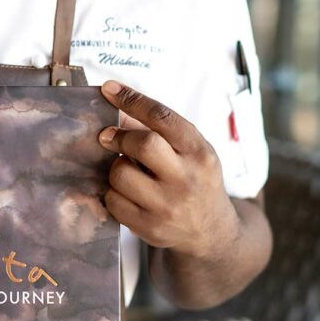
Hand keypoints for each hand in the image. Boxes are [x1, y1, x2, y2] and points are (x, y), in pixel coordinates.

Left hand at [97, 80, 239, 258]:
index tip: (109, 89)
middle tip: (108, 137)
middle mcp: (187, 179)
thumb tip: (120, 108)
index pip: (163, 118)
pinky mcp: (150, 228)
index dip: (132, 100)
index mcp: (200, 152)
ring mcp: (168, 206)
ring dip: (115, 167)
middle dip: (119, 137)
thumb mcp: (192, 151)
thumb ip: (161, 130)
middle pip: (143, 144)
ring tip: (126, 170)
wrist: (211, 232)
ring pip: (121, 174)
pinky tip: (126, 192)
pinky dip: (112, 192)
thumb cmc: (195, 180)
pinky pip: (113, 201)